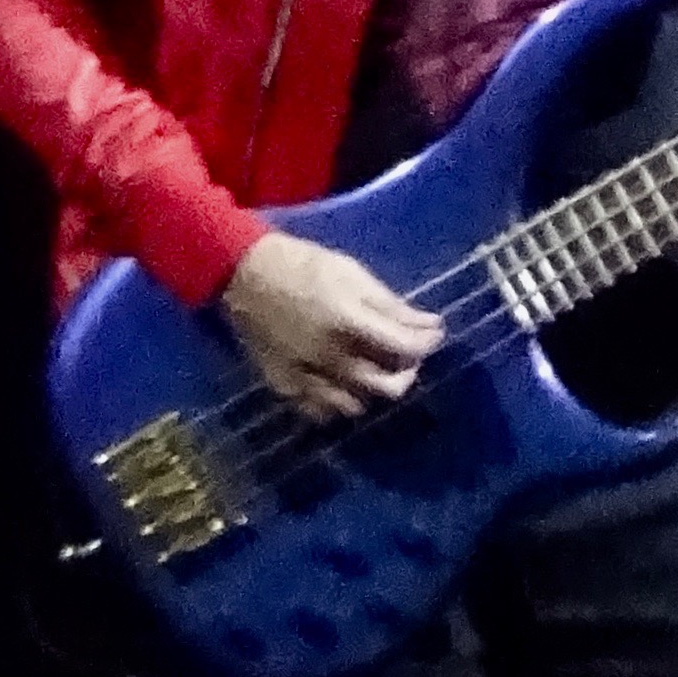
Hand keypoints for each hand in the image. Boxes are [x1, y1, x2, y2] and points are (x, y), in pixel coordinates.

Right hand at [220, 229, 443, 421]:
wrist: (243, 272)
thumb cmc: (303, 265)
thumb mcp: (352, 273)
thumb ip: (391, 305)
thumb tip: (430, 325)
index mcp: (348, 323)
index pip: (404, 347)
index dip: (427, 342)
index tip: (434, 333)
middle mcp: (329, 357)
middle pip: (386, 386)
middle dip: (406, 372)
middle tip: (405, 356)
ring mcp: (304, 376)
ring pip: (355, 405)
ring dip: (371, 390)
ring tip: (371, 369)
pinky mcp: (284, 384)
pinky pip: (319, 411)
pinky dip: (336, 404)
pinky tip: (340, 386)